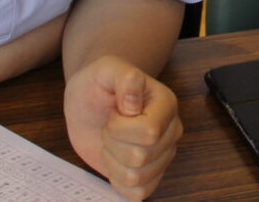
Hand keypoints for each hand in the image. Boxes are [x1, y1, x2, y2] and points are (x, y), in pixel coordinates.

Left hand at [64, 56, 181, 198]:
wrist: (88, 101)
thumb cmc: (98, 84)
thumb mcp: (106, 70)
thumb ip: (124, 78)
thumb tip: (134, 104)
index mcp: (166, 104)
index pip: (149, 132)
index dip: (120, 129)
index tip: (113, 114)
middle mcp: (170, 131)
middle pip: (141, 157)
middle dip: (113, 143)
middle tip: (109, 126)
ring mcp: (162, 155)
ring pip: (137, 177)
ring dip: (113, 162)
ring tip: (111, 142)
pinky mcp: (149, 175)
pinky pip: (138, 193)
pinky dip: (118, 180)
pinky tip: (114, 161)